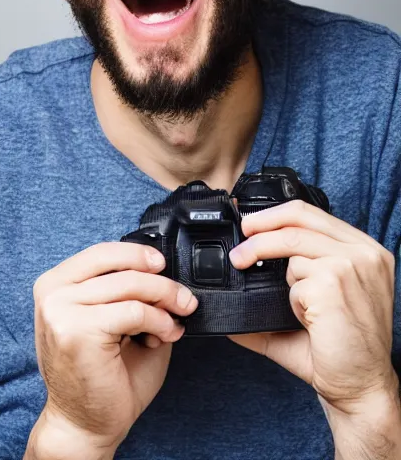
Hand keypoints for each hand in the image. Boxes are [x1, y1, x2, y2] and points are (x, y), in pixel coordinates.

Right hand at [32, 242, 197, 453]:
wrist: (84, 425)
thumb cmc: (100, 376)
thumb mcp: (113, 319)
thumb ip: (127, 291)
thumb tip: (160, 269)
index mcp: (55, 284)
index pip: (101, 252)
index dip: (137, 254)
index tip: (163, 265)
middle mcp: (52, 292)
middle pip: (119, 266)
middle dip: (161, 281)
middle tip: (184, 299)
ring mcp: (61, 311)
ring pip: (130, 286)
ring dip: (164, 301)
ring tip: (176, 321)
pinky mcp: (78, 331)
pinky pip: (133, 311)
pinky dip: (158, 321)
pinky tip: (164, 335)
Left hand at [227, 199, 398, 416]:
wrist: (361, 387)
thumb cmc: (340, 349)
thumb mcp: (315, 303)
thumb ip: (285, 282)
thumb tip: (235, 278)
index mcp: (365, 250)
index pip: (312, 213)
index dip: (275, 215)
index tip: (250, 225)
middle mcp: (364, 252)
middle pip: (297, 219)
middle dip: (259, 229)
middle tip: (239, 250)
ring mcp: (351, 265)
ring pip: (290, 246)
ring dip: (280, 276)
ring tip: (294, 306)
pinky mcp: (334, 283)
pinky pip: (293, 281)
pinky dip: (292, 303)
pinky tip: (309, 322)